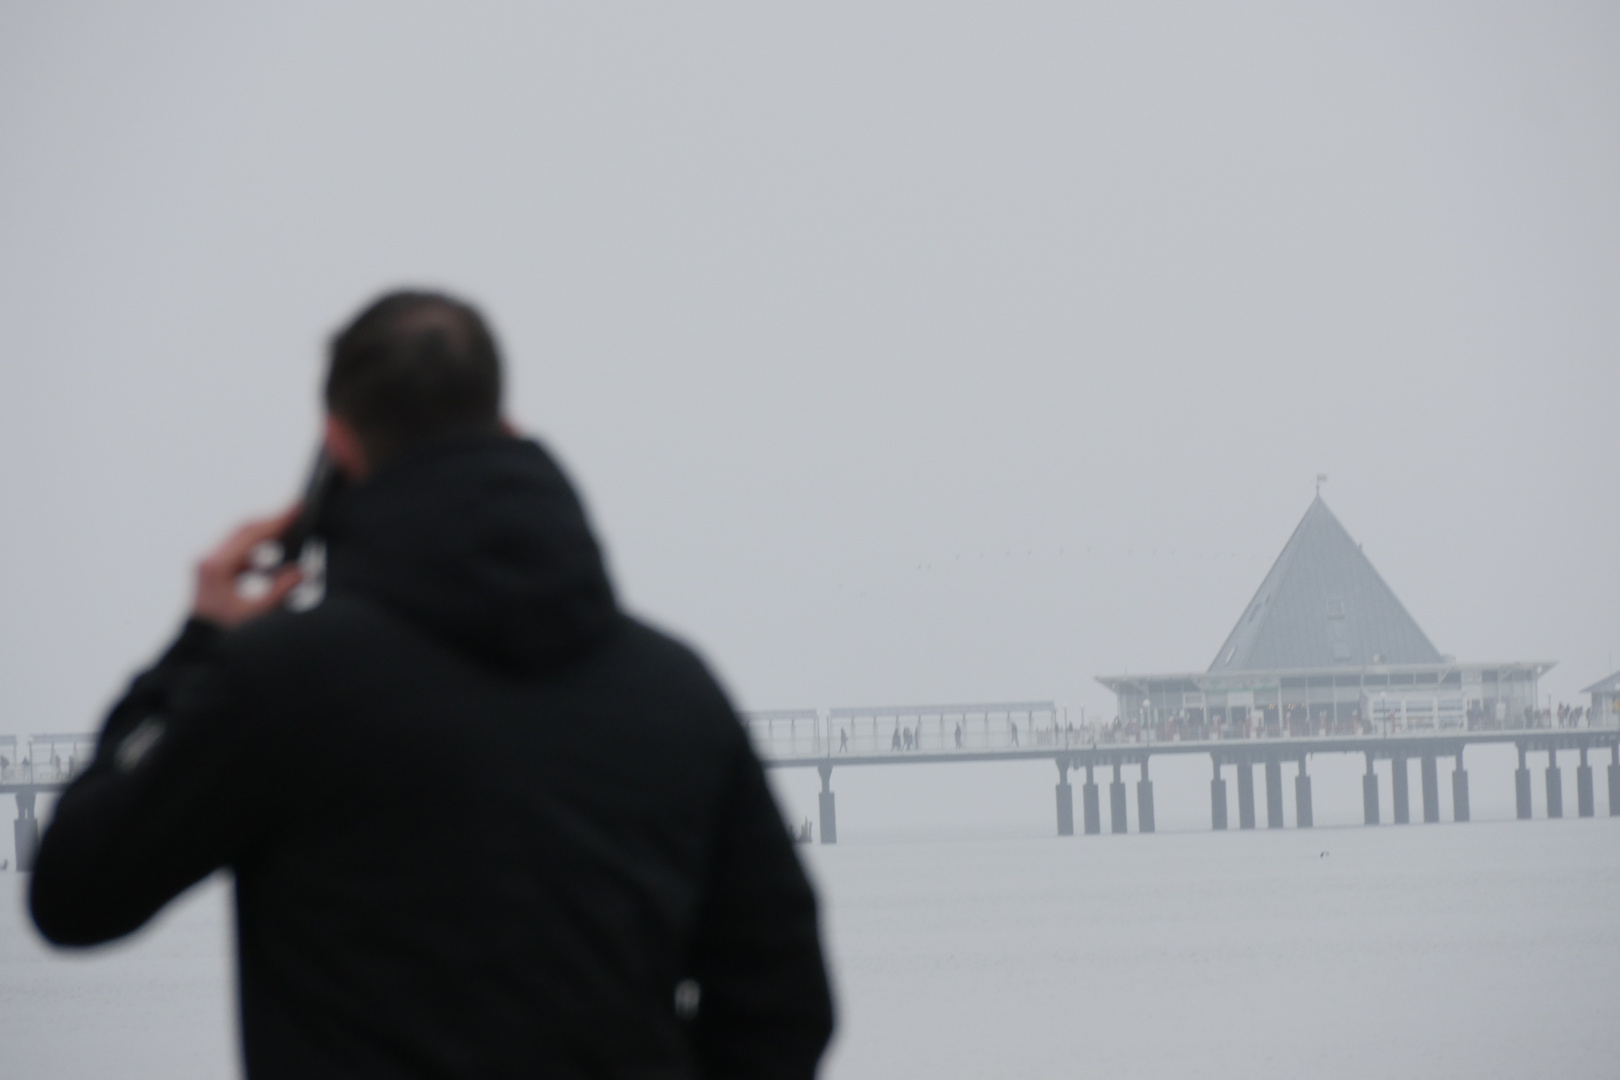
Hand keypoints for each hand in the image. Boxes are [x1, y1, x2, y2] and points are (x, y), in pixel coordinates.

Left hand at [191, 505, 304, 628]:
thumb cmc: (223, 635)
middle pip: (244, 530)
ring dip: (266, 539)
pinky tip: (275, 566)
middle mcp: (209, 560)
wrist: (198, 651)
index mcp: (217, 566)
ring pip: (241, 541)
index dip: (277, 519)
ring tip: (291, 536)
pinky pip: (238, 555)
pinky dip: (258, 556)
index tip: (297, 508)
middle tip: (298, 513)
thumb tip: (302, 571)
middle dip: (272, 522)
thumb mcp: (256, 614)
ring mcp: (208, 565)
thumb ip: (281, 590)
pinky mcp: (212, 573)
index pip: (251, 533)